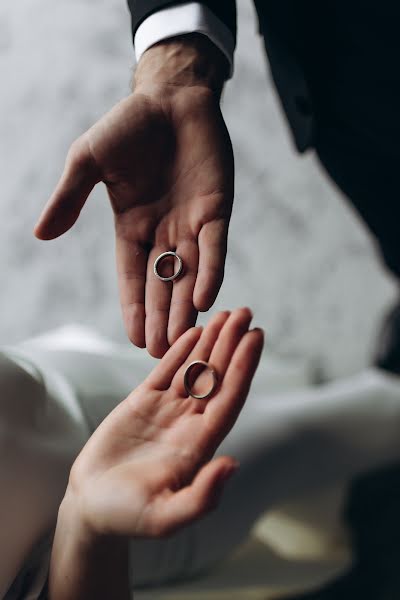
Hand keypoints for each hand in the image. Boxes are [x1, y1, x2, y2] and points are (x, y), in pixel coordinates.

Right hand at [34, 35, 233, 356]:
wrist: (170, 98)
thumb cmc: (127, 127)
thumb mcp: (88, 161)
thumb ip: (70, 198)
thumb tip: (40, 235)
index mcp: (131, 228)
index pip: (131, 277)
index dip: (134, 308)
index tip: (137, 339)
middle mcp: (163, 233)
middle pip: (161, 285)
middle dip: (162, 318)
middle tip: (164, 355)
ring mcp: (191, 224)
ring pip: (189, 274)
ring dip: (186, 306)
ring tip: (185, 340)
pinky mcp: (216, 210)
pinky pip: (214, 247)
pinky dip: (210, 271)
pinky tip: (207, 297)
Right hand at [62, 308, 262, 538]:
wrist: (91, 505)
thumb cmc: (128, 517)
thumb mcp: (165, 517)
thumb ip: (200, 496)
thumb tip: (232, 465)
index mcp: (199, 446)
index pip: (228, 399)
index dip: (243, 368)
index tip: (255, 338)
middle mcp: (189, 423)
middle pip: (217, 376)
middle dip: (232, 344)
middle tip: (246, 312)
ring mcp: (166, 410)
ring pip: (194, 368)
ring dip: (211, 341)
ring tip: (227, 313)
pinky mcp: (142, 402)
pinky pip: (165, 371)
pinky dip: (179, 350)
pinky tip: (193, 329)